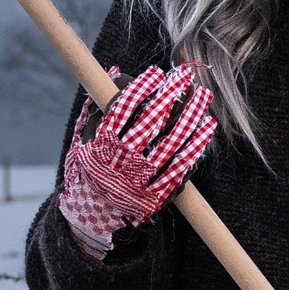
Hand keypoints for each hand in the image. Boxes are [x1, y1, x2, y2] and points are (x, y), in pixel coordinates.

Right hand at [59, 65, 216, 260]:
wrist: (95, 217)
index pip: (123, 109)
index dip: (141, 88)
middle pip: (151, 120)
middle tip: (185, 75)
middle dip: (170, 94)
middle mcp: (121, 161)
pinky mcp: (158, 193)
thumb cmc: (90, 171)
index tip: (157, 72)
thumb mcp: (82, 142)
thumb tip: (115, 74)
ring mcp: (141, 178)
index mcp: (100, 145)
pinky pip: (182, 164)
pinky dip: (196, 144)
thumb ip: (96, 109)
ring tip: (202, 95)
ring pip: (171, 140)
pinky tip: (206, 126)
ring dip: (189, 114)